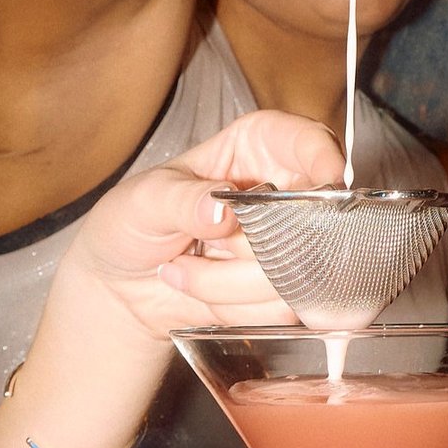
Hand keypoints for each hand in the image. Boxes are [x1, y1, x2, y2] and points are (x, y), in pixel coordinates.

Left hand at [63, 110, 346, 337]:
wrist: (120, 287)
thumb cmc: (131, 224)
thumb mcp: (144, 200)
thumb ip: (181, 200)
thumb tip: (221, 211)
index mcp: (259, 147)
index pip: (308, 140)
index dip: (324, 156)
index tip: (327, 178)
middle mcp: (284, 192)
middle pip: (311, 216)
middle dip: (254, 244)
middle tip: (206, 241)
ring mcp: (289, 244)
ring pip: (296, 270)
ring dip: (229, 281)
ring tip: (188, 266)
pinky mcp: (285, 290)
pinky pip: (282, 307)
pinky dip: (232, 306)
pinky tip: (202, 290)